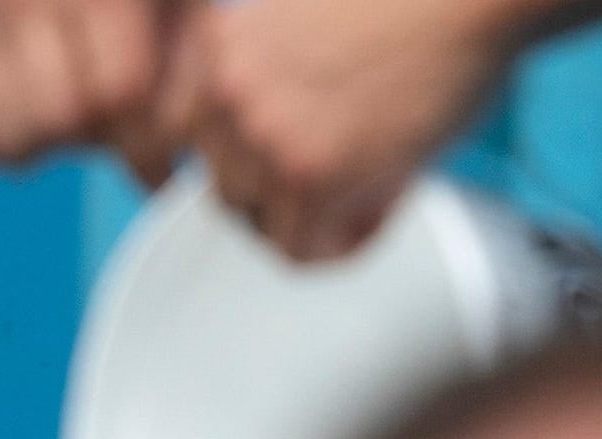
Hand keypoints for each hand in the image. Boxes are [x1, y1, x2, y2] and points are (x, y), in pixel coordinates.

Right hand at [0, 0, 186, 182]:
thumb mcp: (182, 15)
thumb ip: (184, 87)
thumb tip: (160, 186)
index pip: (118, 91)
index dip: (152, 133)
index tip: (172, 140)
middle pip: (63, 117)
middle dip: (103, 134)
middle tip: (121, 116)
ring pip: (15, 138)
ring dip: (56, 143)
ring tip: (79, 106)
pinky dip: (12, 147)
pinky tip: (38, 112)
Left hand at [170, 0, 542, 263]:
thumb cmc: (415, 4)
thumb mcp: (302, 26)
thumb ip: (263, 81)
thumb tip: (255, 158)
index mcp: (219, 45)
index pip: (185, 135)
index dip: (237, 160)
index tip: (268, 174)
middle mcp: (227, 89)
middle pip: (225, 187)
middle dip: (283, 194)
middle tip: (341, 179)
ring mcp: (264, 135)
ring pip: (263, 225)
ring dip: (317, 219)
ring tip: (375, 182)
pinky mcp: (309, 176)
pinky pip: (304, 251)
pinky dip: (346, 243)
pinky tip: (388, 199)